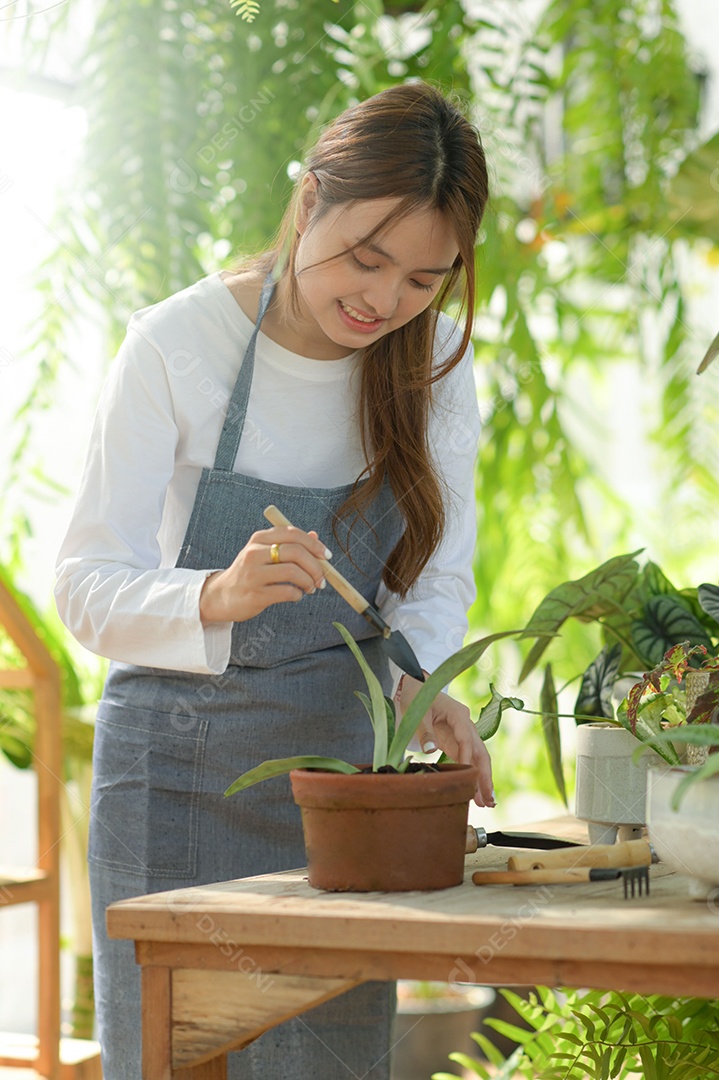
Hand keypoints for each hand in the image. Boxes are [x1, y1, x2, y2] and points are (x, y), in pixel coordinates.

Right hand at [199, 527, 329, 624]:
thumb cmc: (250, 573)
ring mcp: (253, 574)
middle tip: (322, 579)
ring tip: (310, 588)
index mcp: (259, 539)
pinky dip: (297, 594)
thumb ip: (289, 544)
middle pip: (296, 552)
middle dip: (315, 566)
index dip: (314, 544)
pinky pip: (286, 591)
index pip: (292, 533)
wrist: (222, 596)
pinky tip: (296, 595)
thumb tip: (316, 536)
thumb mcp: (264, 553)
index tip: (327, 556)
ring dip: (308, 581)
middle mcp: (254, 553)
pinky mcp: (254, 594)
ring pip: (292, 572)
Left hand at [398, 673, 494, 807]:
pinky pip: (468, 759)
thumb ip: (425, 731)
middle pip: (480, 752)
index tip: (466, 776)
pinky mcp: (455, 741)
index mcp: (458, 714)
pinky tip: (475, 791)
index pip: (467, 739)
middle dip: (484, 776)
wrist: (415, 687)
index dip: (467, 758)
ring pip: (477, 758)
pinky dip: (472, 774)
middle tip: (487, 798)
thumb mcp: (418, 713)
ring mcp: (462, 734)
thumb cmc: (418, 697)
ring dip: (482, 779)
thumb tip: (430, 750)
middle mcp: (466, 724)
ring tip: (486, 802)